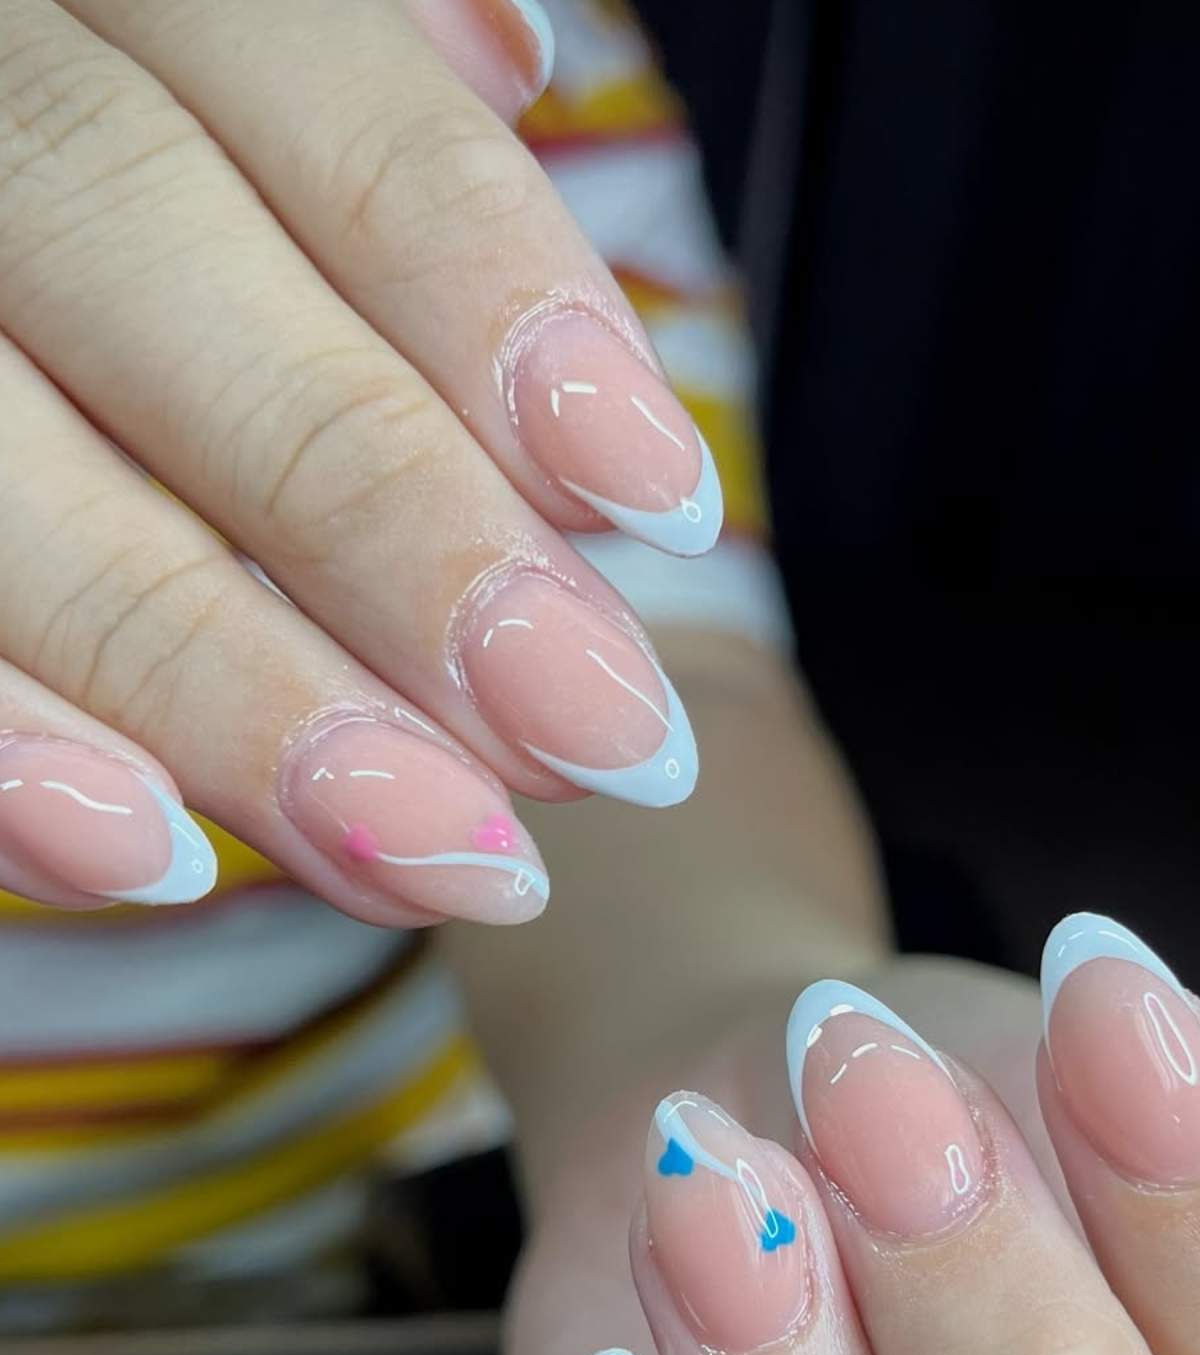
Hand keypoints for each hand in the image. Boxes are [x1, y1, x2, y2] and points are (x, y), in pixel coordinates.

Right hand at [0, 0, 711, 919]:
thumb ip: (352, 99)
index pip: (309, 89)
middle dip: (384, 519)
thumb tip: (514, 70)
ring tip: (438, 851)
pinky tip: (142, 855)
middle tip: (588, 736)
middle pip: (146, 264)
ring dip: (219, 680)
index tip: (655, 495)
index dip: (485, 290)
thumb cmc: (150, 175)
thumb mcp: (231, 80)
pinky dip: (2, 737)